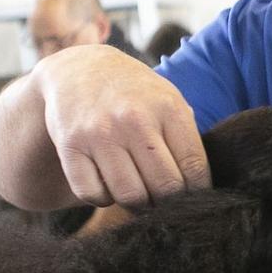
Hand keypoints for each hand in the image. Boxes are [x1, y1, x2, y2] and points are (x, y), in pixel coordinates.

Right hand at [33, 47, 208, 207]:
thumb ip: (187, 138)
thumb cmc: (134, 93)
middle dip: (169, 203)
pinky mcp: (70, 146)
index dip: (198, 192)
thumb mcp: (168, 100)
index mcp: (167, 108)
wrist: (79, 68)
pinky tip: (109, 184)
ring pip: (130, 196)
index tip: (193, 197)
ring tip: (139, 193)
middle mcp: (134, 119)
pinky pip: (93, 195)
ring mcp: (100, 133)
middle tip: (164, 200)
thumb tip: (201, 188)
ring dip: (138, 204)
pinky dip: (104, 198)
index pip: (194, 167)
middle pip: (165, 188)